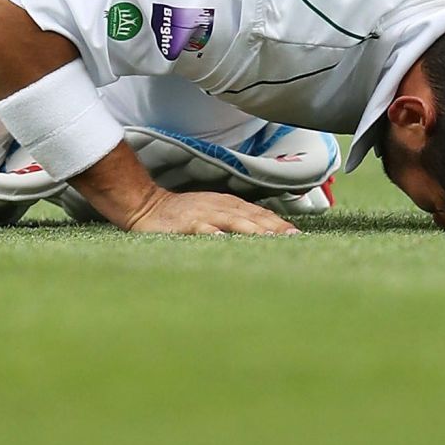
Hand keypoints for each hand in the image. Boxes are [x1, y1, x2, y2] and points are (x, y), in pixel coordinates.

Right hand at [126, 187, 299, 239]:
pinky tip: (222, 239)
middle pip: (251, 216)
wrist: (146, 205)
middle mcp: (219, 206)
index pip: (260, 214)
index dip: (278, 223)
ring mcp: (203, 214)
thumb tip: (264, 233)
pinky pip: (201, 228)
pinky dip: (213, 233)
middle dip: (273, 227)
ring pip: (232, 220)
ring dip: (251, 228)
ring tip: (268, 238)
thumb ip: (236, 221)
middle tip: (292, 238)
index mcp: (229, 205)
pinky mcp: (185, 223)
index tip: (298, 236)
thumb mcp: (213, 212)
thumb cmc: (184, 214)